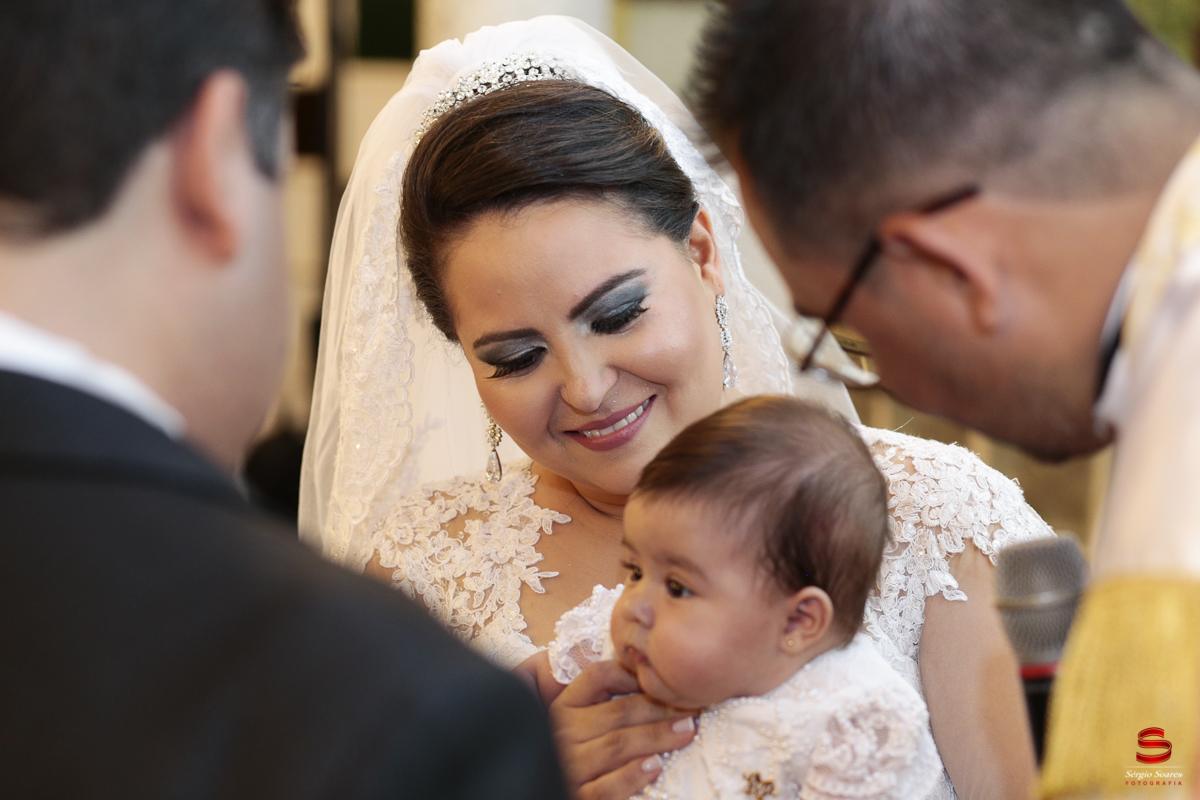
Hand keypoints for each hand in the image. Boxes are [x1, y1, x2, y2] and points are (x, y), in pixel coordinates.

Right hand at [549, 659, 696, 799]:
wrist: (557, 788)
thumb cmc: (584, 748)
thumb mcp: (586, 718)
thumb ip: (608, 697)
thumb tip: (652, 675)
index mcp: (566, 706)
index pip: (599, 676)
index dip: (633, 672)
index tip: (664, 677)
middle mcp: (563, 732)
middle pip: (617, 712)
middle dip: (660, 708)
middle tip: (693, 708)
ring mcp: (569, 766)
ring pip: (617, 746)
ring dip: (657, 736)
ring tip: (687, 731)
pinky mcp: (579, 796)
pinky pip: (607, 787)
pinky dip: (632, 776)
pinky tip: (656, 766)